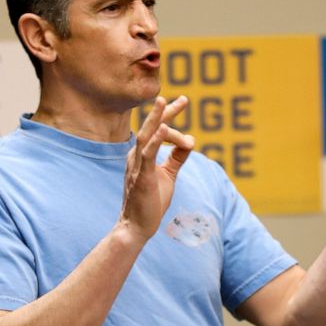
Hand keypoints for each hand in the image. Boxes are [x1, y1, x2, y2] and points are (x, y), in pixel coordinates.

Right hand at [119, 96, 194, 241]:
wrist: (137, 227)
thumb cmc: (150, 202)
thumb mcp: (168, 175)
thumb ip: (177, 158)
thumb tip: (190, 141)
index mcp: (142, 155)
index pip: (157, 131)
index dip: (170, 116)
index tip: (183, 102)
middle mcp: (136, 156)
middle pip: (151, 128)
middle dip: (165, 111)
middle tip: (183, 99)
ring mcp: (137, 166)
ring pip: (145, 136)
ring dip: (155, 119)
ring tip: (164, 101)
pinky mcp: (141, 177)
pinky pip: (147, 155)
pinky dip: (155, 141)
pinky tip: (164, 129)